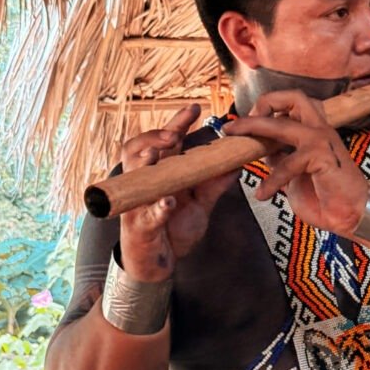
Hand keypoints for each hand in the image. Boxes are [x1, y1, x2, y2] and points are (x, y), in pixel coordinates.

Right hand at [119, 104, 237, 280]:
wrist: (160, 262)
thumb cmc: (174, 227)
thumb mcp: (201, 205)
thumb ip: (215, 185)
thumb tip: (236, 165)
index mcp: (164, 172)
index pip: (167, 141)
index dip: (177, 122)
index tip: (194, 108)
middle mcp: (148, 182)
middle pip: (141, 148)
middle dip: (155, 137)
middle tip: (173, 134)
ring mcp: (140, 202)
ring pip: (133, 174)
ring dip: (144, 162)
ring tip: (156, 154)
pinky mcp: (139, 225)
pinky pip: (146, 214)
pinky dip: (157, 208)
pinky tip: (167, 202)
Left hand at [223, 90, 367, 232]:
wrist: (352, 216)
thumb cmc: (327, 196)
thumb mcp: (295, 173)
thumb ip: (281, 158)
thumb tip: (261, 150)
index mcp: (315, 130)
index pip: (292, 102)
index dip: (268, 107)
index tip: (247, 124)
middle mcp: (320, 130)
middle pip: (293, 97)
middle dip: (262, 104)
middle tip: (239, 123)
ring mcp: (322, 141)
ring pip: (283, 124)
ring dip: (254, 128)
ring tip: (234, 142)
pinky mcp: (322, 157)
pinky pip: (287, 163)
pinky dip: (272, 179)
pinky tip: (262, 194)